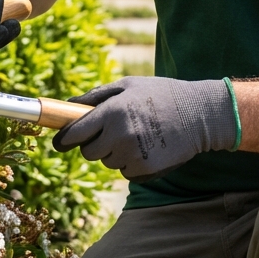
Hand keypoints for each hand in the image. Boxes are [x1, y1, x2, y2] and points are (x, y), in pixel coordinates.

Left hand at [52, 76, 237, 180]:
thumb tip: (67, 104)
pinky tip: (147, 146)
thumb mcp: (129, 86)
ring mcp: (132, 155)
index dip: (64, 139)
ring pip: (108, 162)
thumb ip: (96, 96)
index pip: (75, 133)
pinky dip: (131, 162)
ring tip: (137, 134)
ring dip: (115, 152)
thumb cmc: (161, 94)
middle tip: (111, 132)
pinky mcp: (144, 170)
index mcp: (112, 111)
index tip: (59, 142)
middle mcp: (119, 135)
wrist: (199, 115)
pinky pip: (125, 171)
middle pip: (89, 153)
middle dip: (94, 144)